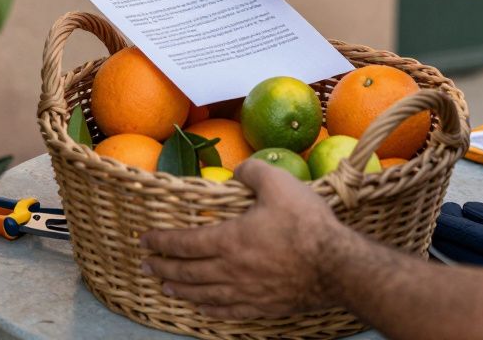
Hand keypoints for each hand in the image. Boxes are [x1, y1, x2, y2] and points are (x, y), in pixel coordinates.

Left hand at [140, 159, 345, 318]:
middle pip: (188, 271)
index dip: (162, 242)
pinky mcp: (263, 307)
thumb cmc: (307, 224)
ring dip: (181, 289)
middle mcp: (231, 270)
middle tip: (147, 265)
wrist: (337, 267)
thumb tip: (238, 171)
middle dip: (164, 267)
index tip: (145, 240)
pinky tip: (204, 308)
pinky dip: (209, 309)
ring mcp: (246, 292)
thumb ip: (252, 172)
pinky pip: (228, 311)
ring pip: (204, 294)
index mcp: (229, 240)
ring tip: (166, 287)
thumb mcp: (278, 183)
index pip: (185, 242)